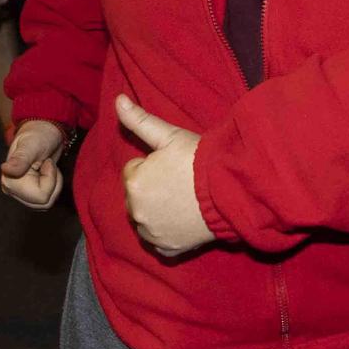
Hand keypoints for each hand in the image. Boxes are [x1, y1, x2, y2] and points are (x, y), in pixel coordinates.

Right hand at [0, 120, 68, 209]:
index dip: (50, 179)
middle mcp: (11, 190)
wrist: (44, 132)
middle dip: (52, 183)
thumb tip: (5, 169)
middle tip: (47, 163)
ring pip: (45, 203)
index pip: (40, 197)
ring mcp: (20, 193)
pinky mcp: (27, 193)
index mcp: (10, 180)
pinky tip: (46, 172)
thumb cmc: (38, 135)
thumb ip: (20, 159)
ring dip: (53, 185)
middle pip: (43, 202)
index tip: (45, 161)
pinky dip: (52, 186)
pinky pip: (46, 200)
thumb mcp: (32, 145)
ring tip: (47, 167)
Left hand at [115, 94, 212, 257]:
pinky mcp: (167, 248)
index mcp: (134, 183)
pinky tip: (184, 219)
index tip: (174, 165)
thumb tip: (117, 99)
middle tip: (180, 182)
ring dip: (158, 210)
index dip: (154, 165)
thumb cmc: (200, 161)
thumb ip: (138, 120)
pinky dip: (167, 232)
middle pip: (138, 195)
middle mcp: (136, 212)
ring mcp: (151, 233)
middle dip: (153, 188)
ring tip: (185, 199)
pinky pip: (158, 239)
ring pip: (146, 217)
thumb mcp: (169, 136)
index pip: (134, 171)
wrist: (230, 192)